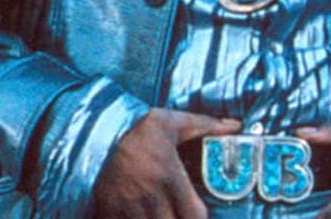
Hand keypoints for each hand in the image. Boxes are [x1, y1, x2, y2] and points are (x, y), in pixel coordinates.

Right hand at [92, 108, 240, 218]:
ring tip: (163, 213)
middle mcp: (151, 196)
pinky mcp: (109, 211)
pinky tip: (143, 214)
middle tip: (180, 211)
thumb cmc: (140, 129)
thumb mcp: (173, 121)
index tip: (198, 212)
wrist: (95, 133)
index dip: (199, 217)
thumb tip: (235, 126)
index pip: (196, 216)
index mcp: (170, 177)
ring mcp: (129, 207)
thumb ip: (206, 125)